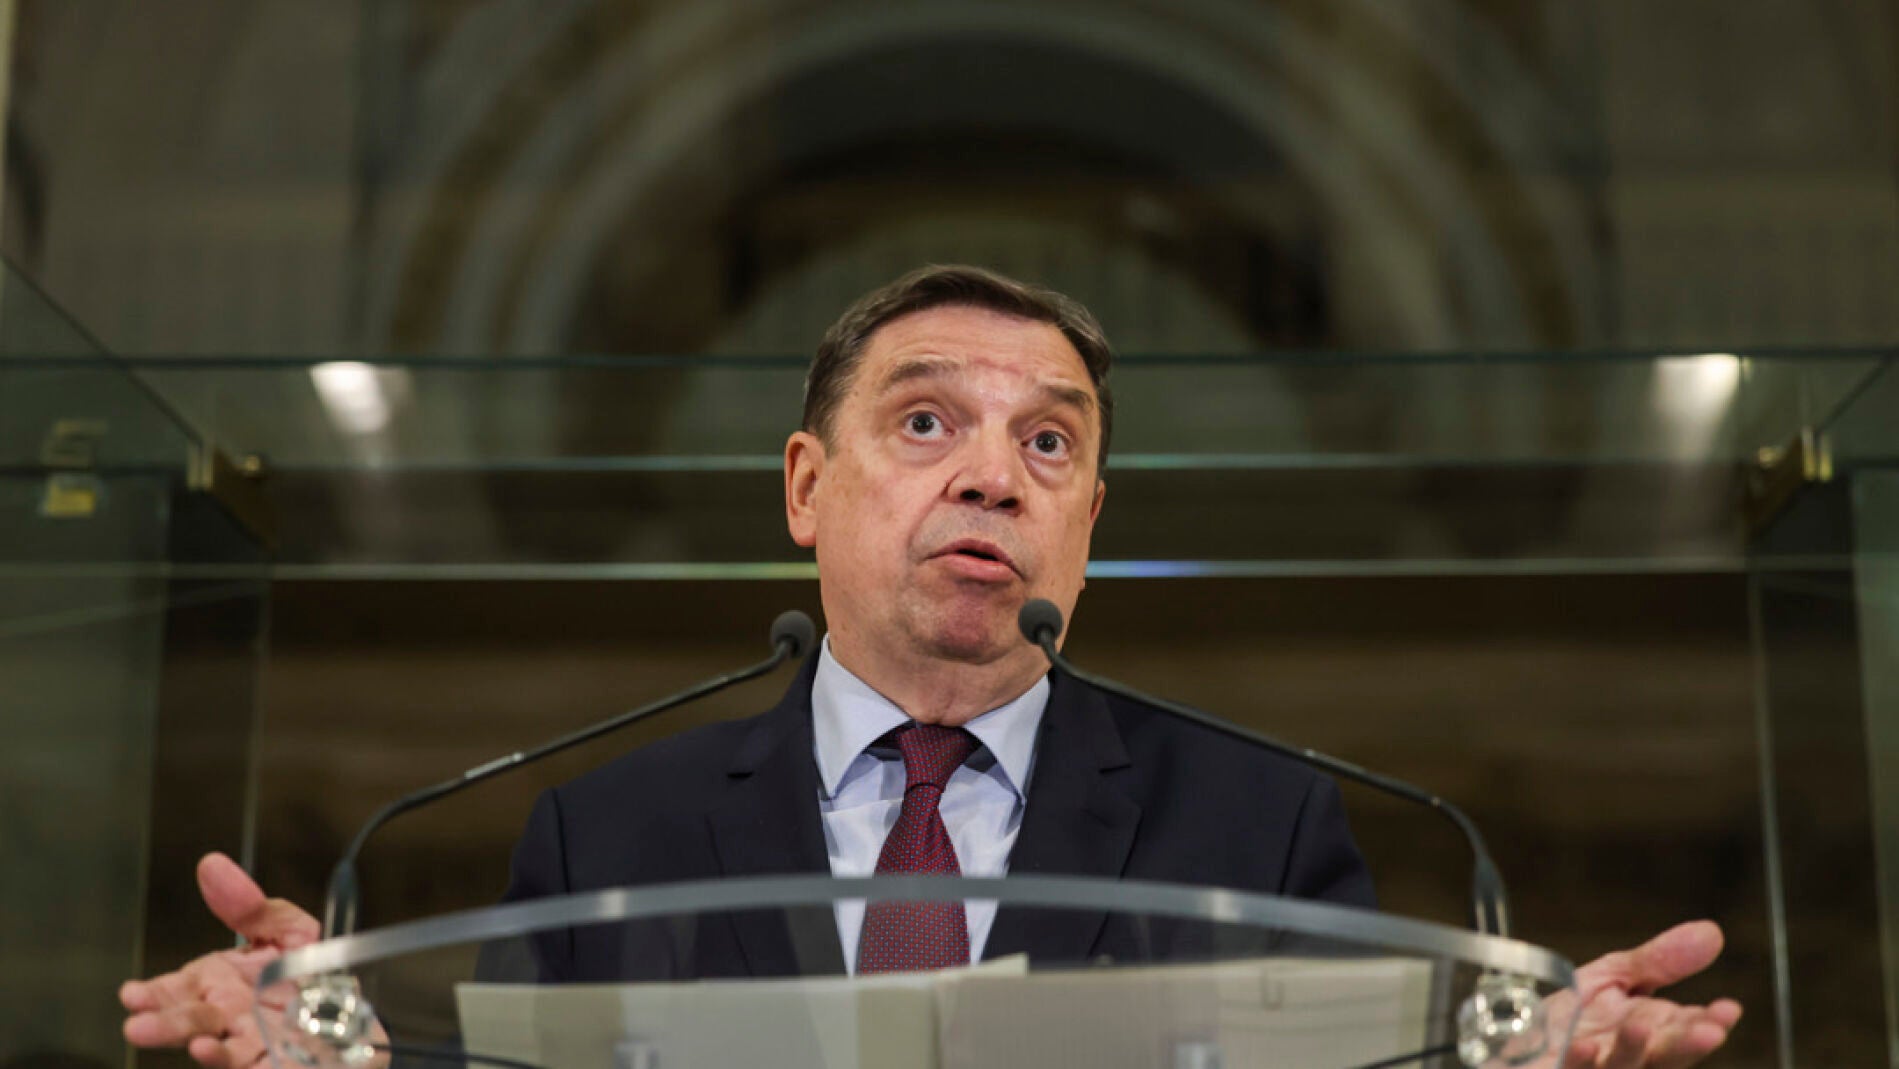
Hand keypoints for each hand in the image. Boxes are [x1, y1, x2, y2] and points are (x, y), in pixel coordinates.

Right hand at [119, 853, 320, 1067]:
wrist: (356, 1024)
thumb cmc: (315, 980)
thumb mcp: (292, 933)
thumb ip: (252, 908)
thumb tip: (211, 865)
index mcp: (223, 983)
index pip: (181, 988)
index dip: (156, 992)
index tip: (132, 994)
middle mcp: (229, 1017)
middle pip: (193, 1018)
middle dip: (165, 1021)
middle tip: (136, 1022)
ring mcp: (248, 1045)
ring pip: (213, 1045)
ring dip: (183, 1039)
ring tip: (161, 1036)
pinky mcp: (270, 1065)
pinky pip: (246, 1065)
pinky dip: (224, 1058)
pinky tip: (209, 1049)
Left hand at [1555, 921, 1742, 1067]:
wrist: (1513, 1043)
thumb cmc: (1567, 1017)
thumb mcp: (1612, 977)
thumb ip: (1659, 961)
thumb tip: (1711, 933)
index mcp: (1647, 1031)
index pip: (1686, 1029)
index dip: (1708, 1022)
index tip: (1728, 1009)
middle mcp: (1627, 1056)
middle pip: (1662, 1055)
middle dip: (1686, 1044)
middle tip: (1710, 1031)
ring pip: (1622, 1067)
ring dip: (1633, 1050)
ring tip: (1642, 1027)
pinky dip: (1580, 1061)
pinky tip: (1583, 1046)